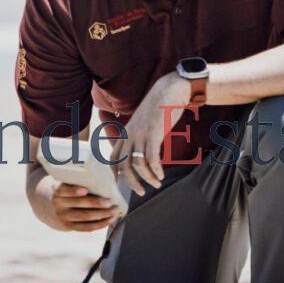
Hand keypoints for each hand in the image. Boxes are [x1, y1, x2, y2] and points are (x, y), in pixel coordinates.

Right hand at [50, 183, 120, 231]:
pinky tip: (110, 220)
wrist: (56, 207)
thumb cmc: (70, 189)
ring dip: (101, 215)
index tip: (85, 189)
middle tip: (109, 202)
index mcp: (57, 190)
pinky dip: (100, 224)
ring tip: (114, 211)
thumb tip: (105, 173)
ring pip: (84, 217)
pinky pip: (86, 227)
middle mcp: (58, 204)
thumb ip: (80, 178)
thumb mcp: (69, 182)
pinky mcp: (70, 227)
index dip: (74, 191)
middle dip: (95, 203)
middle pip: (77, 204)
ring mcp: (64, 217)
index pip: (63, 190)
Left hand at [110, 72, 189, 195]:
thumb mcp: (144, 123)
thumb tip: (142, 152)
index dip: (114, 173)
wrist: (170, 90)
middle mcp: (130, 135)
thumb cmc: (159, 108)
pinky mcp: (154, 133)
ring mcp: (141, 134)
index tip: (120, 184)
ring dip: (147, 178)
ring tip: (156, 183)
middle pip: (123, 165)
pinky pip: (152, 158)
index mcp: (126, 133)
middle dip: (131, 182)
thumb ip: (140, 136)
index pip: (113, 157)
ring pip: (137, 164)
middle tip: (141, 192)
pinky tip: (161, 175)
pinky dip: (156, 170)